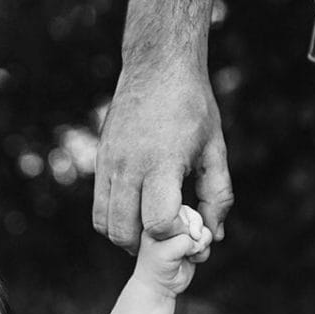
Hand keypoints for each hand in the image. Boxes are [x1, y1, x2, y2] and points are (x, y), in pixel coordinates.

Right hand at [93, 61, 232, 252]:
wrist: (157, 68)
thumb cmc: (192, 108)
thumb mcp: (214, 148)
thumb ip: (217, 194)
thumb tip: (214, 234)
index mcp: (162, 164)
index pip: (158, 223)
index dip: (174, 235)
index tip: (186, 228)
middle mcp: (129, 167)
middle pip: (125, 232)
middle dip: (146, 244)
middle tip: (165, 237)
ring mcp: (109, 165)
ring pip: (105, 224)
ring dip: (126, 235)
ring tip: (147, 228)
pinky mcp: (99, 162)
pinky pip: (98, 207)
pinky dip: (113, 220)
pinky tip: (134, 211)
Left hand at [132, 205, 211, 296]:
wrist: (160, 287)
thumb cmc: (156, 268)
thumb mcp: (166, 251)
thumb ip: (184, 240)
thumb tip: (200, 238)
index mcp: (158, 221)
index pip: (181, 210)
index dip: (188, 224)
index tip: (183, 238)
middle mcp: (171, 225)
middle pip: (196, 218)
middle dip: (197, 234)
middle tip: (189, 248)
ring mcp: (183, 235)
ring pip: (204, 230)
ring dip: (202, 244)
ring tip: (190, 255)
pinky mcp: (192, 245)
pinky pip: (207, 242)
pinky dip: (203, 252)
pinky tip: (192, 259)